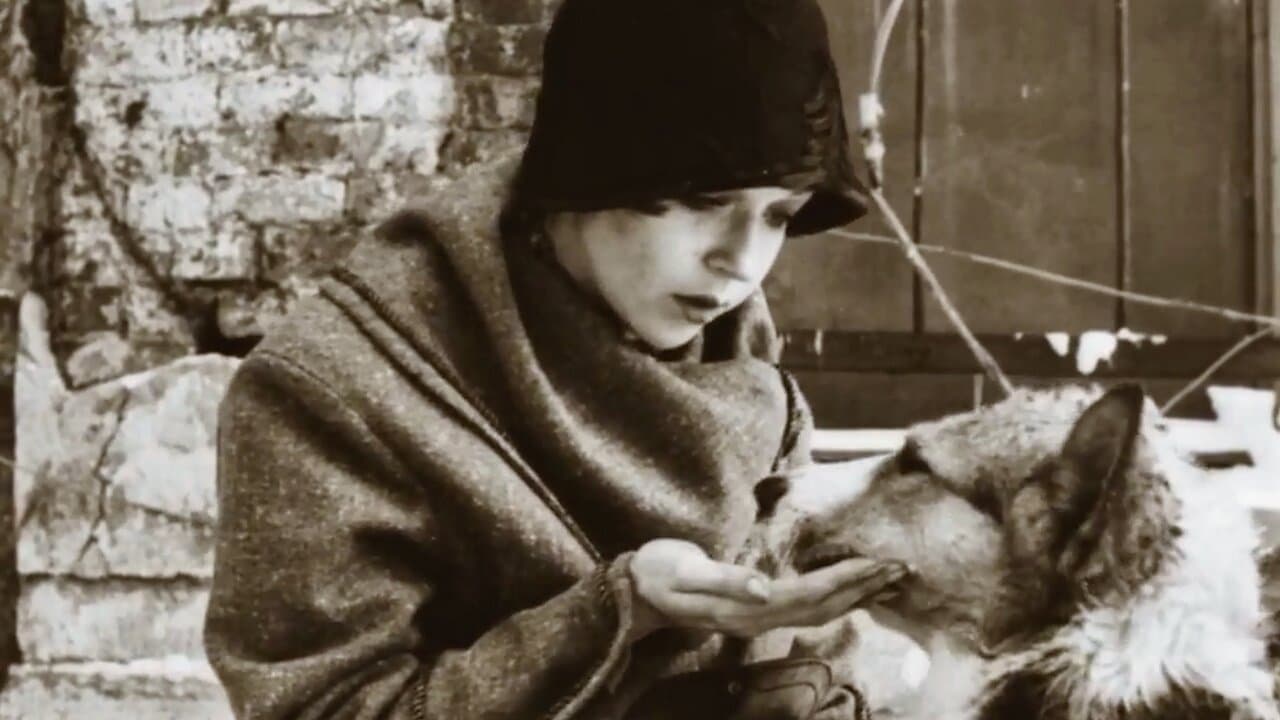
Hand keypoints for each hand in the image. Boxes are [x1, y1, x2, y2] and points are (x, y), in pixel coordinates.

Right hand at [626, 539, 908, 640]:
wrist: (635, 592)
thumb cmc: (657, 574)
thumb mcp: (684, 572)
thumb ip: (725, 580)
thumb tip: (765, 589)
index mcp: (747, 606)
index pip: (810, 594)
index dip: (846, 581)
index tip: (879, 565)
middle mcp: (758, 616)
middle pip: (823, 606)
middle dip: (864, 588)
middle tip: (902, 569)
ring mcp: (757, 616)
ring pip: (819, 610)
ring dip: (856, 594)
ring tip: (888, 579)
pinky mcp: (755, 609)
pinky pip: (806, 606)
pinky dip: (835, 595)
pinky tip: (851, 588)